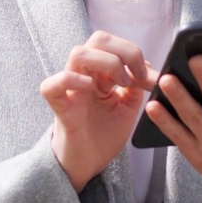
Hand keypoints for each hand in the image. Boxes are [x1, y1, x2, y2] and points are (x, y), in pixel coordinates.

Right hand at [40, 31, 156, 191]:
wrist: (89, 163)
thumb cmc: (105, 133)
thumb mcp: (128, 106)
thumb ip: (136, 85)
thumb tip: (150, 65)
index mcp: (100, 72)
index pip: (113, 43)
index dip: (134, 53)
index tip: (149, 76)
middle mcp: (84, 74)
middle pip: (97, 39)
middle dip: (123, 51)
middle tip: (136, 76)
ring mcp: (70, 89)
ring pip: (78, 54)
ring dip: (106, 63)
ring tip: (118, 85)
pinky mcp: (59, 107)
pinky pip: (51, 85)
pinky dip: (69, 80)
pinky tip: (89, 87)